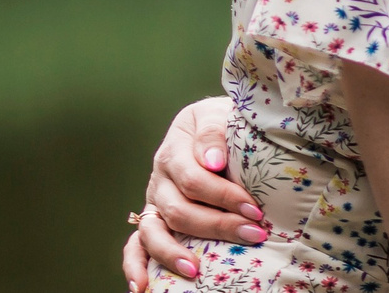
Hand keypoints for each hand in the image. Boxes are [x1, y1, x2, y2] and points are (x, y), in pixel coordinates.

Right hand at [120, 95, 265, 288]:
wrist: (214, 121)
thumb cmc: (223, 120)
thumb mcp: (219, 112)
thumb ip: (214, 131)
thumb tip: (213, 162)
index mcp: (175, 149)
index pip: (195, 178)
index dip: (224, 195)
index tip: (254, 209)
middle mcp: (160, 177)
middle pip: (179, 209)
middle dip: (217, 225)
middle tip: (252, 234)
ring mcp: (154, 200)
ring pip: (154, 231)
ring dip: (173, 253)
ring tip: (195, 270)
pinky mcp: (152, 217)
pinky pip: (135, 244)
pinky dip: (134, 265)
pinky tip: (141, 287)